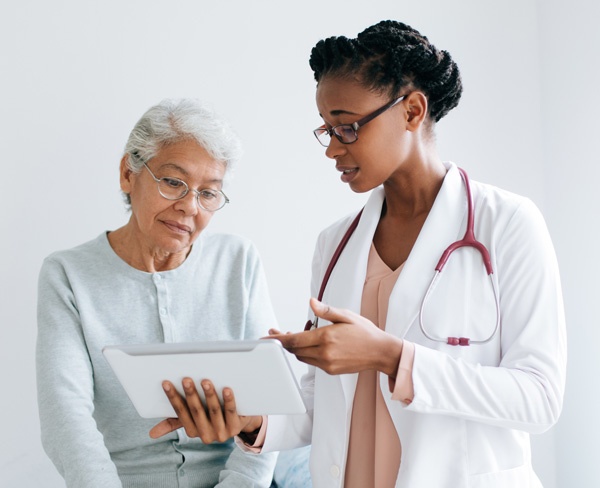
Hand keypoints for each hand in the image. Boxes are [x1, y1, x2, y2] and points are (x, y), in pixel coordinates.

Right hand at [149, 378, 261, 442]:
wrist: (241, 422)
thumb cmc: (212, 416)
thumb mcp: (193, 420)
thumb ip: (175, 423)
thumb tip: (151, 434)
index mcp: (193, 431)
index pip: (180, 412)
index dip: (173, 397)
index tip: (166, 382)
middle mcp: (206, 435)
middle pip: (196, 411)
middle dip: (190, 394)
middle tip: (186, 379)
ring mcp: (221, 433)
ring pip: (213, 411)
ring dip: (209, 396)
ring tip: (205, 381)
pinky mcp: (235, 428)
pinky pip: (231, 412)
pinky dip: (228, 400)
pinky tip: (226, 389)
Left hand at [270, 297, 402, 375]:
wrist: (380, 352)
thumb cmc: (365, 331)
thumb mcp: (346, 315)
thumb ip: (326, 311)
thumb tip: (311, 302)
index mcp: (326, 337)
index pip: (294, 340)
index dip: (278, 339)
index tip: (267, 336)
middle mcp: (325, 353)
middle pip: (295, 350)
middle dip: (284, 342)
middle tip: (278, 332)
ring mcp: (327, 364)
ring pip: (302, 356)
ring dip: (296, 347)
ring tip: (297, 334)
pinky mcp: (330, 370)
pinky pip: (312, 361)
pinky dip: (307, 352)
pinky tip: (311, 343)